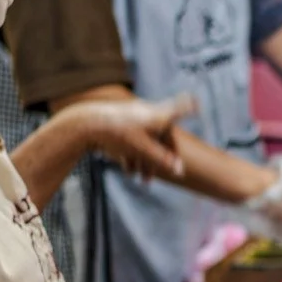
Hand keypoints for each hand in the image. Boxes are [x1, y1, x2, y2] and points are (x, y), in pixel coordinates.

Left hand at [66, 93, 194, 180]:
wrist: (86, 124)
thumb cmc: (119, 134)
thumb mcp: (144, 150)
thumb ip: (162, 161)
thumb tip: (179, 172)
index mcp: (158, 115)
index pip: (178, 110)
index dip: (187, 107)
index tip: (195, 102)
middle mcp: (148, 112)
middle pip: (160, 136)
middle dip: (158, 159)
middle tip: (154, 178)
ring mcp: (133, 116)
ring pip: (146, 139)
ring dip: (144, 160)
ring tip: (139, 179)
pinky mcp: (120, 121)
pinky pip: (133, 138)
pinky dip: (133, 153)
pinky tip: (128, 170)